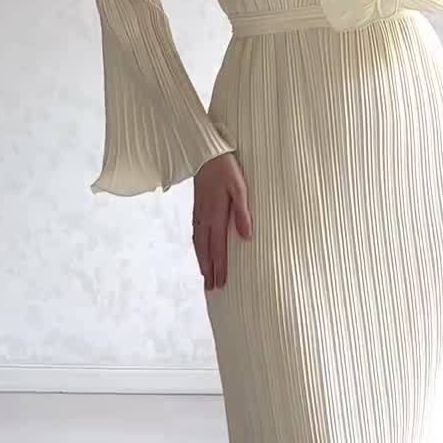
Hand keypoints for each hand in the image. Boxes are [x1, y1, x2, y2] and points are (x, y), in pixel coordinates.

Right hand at [192, 151, 251, 291]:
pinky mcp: (197, 208)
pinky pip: (196, 234)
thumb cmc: (225, 167)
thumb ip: (242, 212)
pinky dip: (197, 248)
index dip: (220, 267)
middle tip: (212, 290)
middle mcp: (204, 218)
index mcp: (215, 215)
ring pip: (198, 244)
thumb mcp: (240, 187)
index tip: (221, 284)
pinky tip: (200, 252)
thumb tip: (246, 237)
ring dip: (202, 262)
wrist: (204, 152)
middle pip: (206, 250)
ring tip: (205, 277)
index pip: (218, 248)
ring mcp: (198, 213)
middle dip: (209, 271)